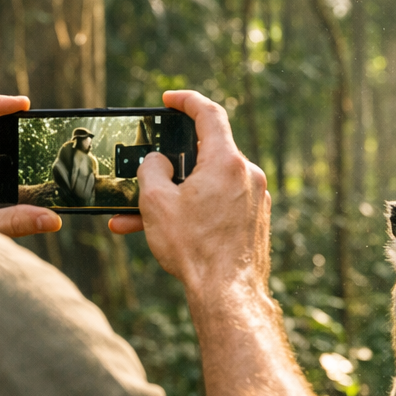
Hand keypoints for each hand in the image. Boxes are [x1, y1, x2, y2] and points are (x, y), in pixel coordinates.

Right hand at [113, 91, 270, 292]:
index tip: (169, 100)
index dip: (187, 101)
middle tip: (147, 171)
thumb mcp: (156, 203)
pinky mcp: (255, 221)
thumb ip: (152, 170)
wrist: (228, 295)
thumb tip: (158, 162)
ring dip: (177, 196)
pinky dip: (195, 211)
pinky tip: (169, 231)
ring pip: (209, 186)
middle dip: (172, 165)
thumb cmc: (194, 249)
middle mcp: (248, 175)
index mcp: (227, 162)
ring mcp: (255, 199)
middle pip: (206, 155)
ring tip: (140, 216)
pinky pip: (220, 205)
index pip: (209, 114)